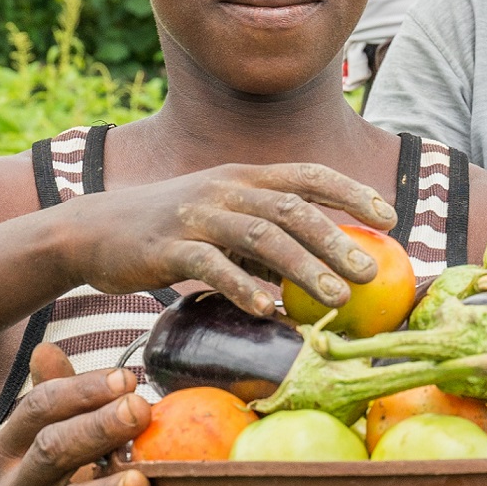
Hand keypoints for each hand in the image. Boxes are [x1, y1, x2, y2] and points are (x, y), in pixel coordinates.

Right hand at [0, 346, 154, 485]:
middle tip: (141, 409)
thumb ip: (57, 399)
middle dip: (98, 427)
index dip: (83, 390)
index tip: (128, 379)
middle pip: (52, 450)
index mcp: (8, 451)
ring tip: (142, 477)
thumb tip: (43, 348)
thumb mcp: (53, 443)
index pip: (39, 409)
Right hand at [56, 163, 396, 315]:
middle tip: (373, 273)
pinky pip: (210, 266)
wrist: (95, 231)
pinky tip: (267, 311)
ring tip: (337, 299)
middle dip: (337, 240)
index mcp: (245, 176)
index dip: (352, 192)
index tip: (391, 218)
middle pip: (292, 209)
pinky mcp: (166, 247)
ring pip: (260, 236)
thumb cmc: (172, 230)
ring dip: (303, 268)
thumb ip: (268, 234)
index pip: (308, 174)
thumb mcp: (224, 218)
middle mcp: (225, 188)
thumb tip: (325, 266)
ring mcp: (195, 215)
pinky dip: (242, 288)